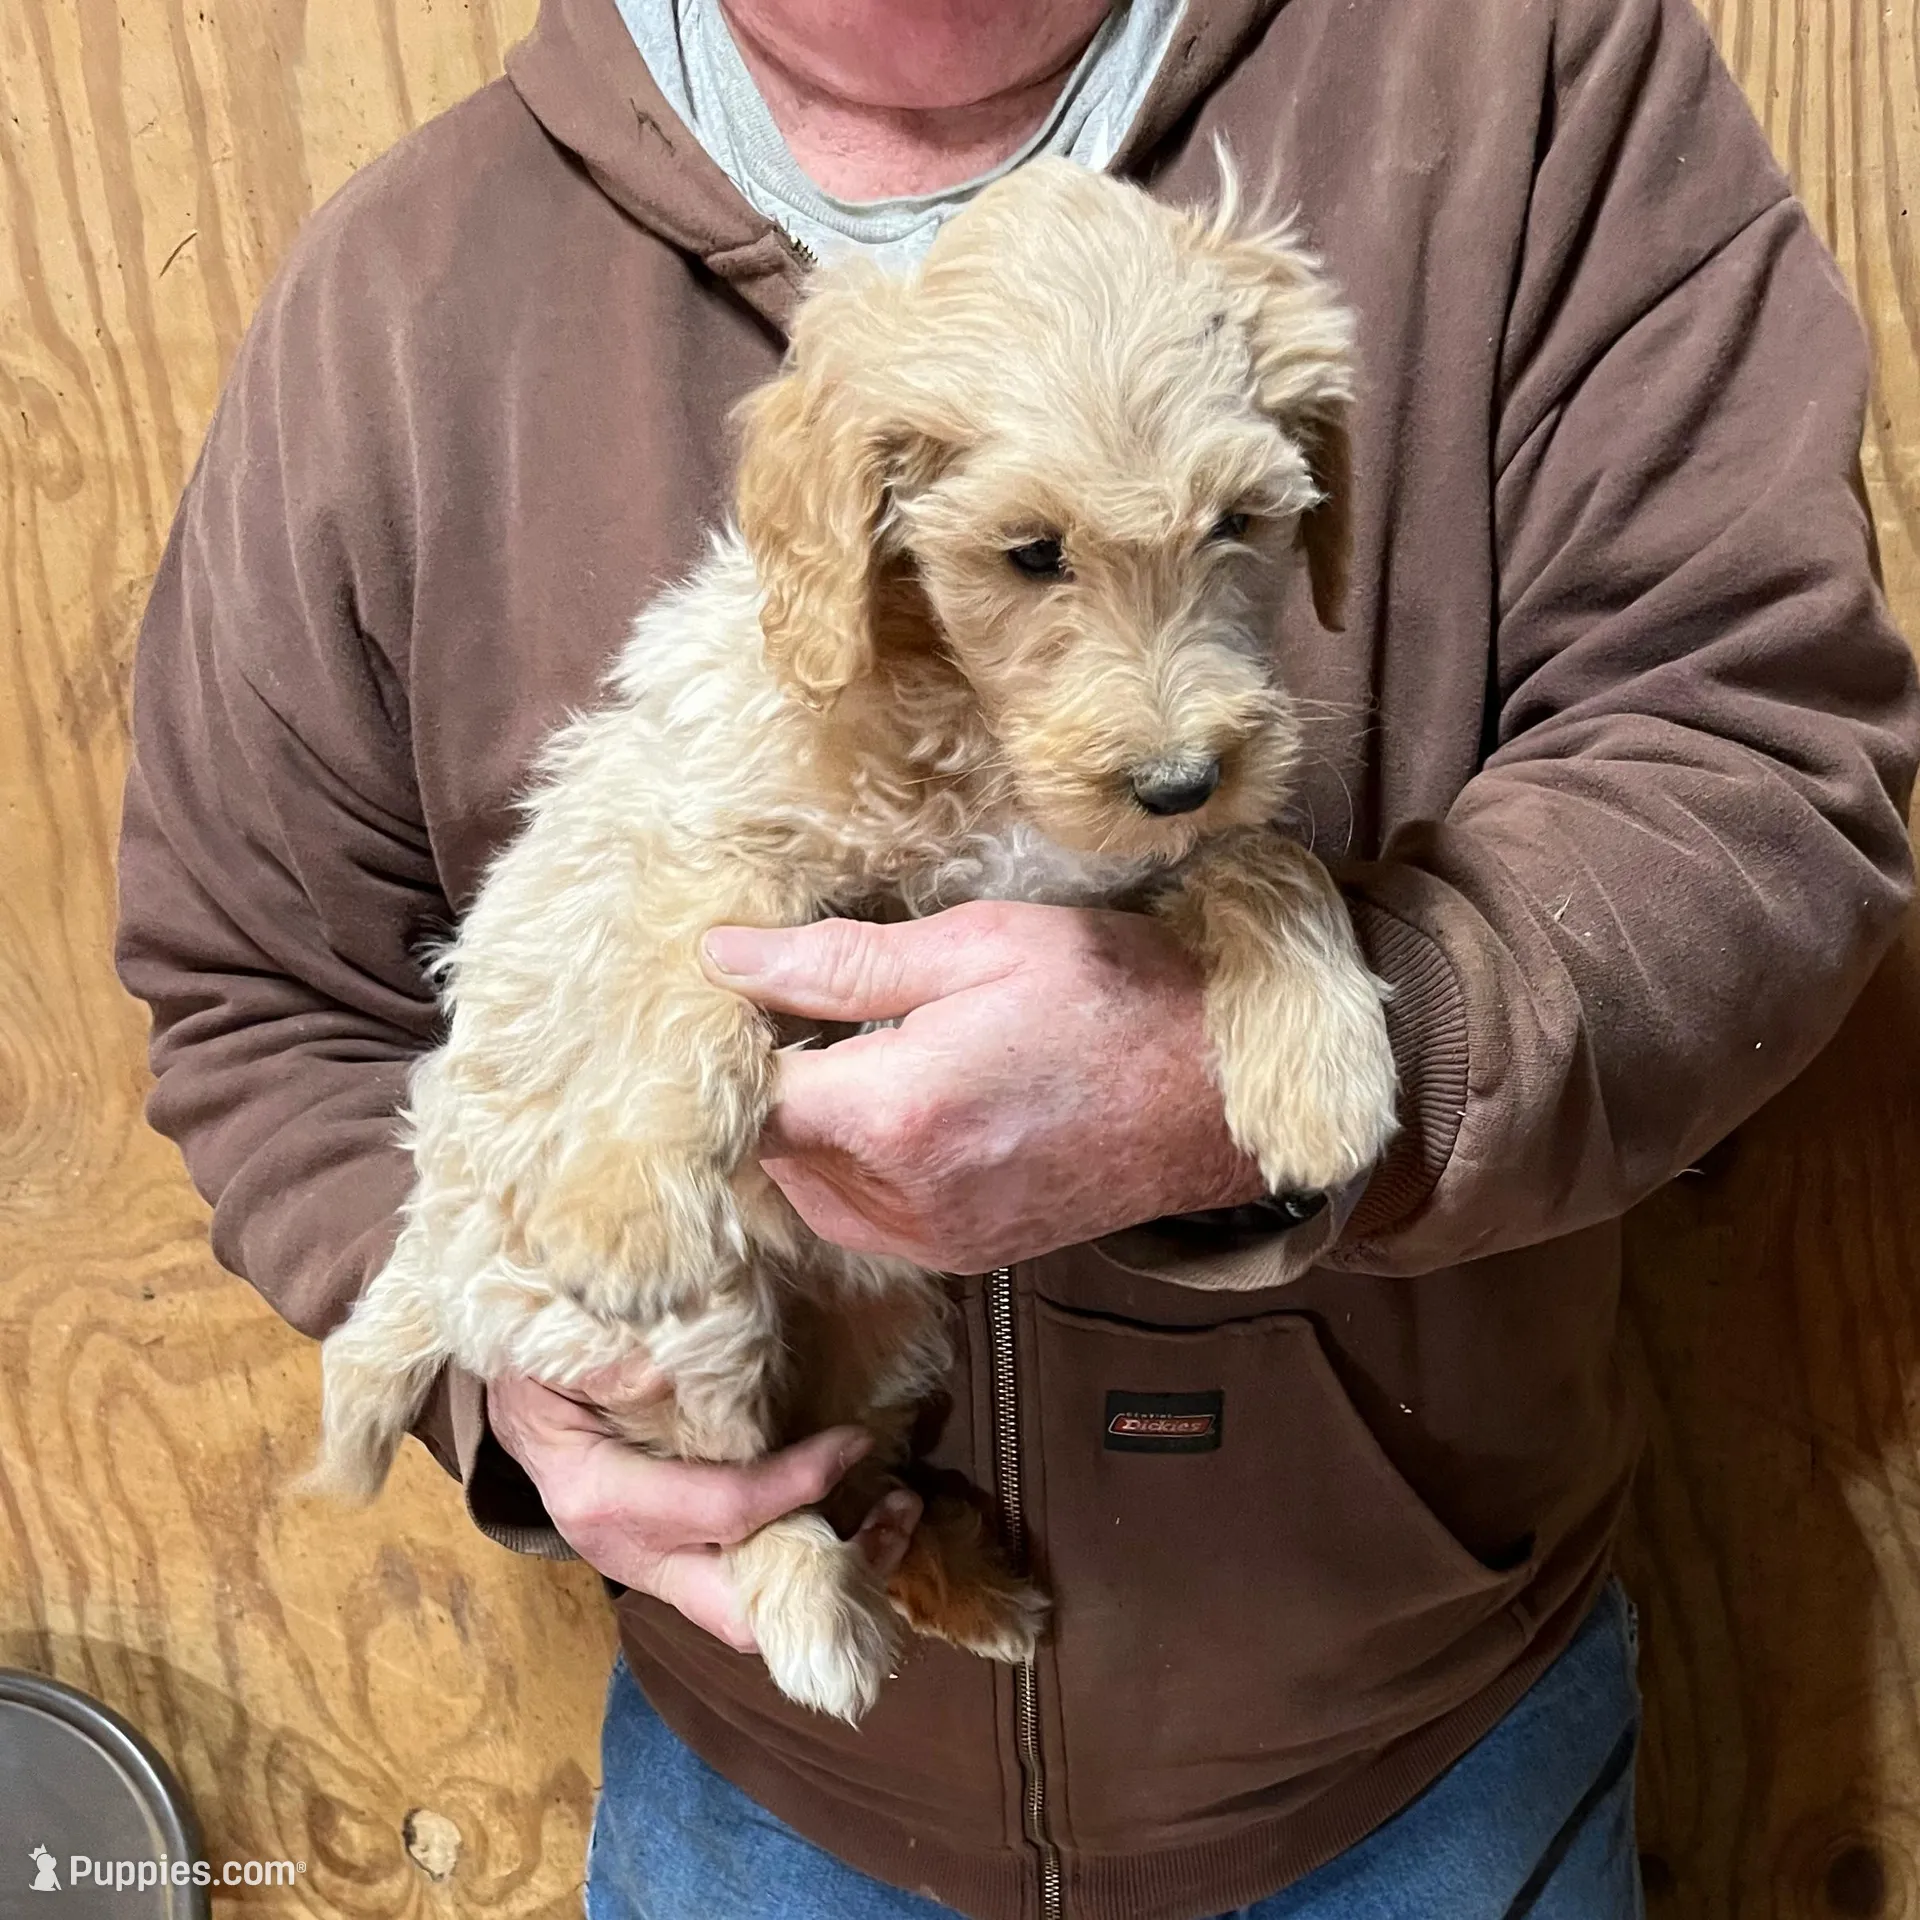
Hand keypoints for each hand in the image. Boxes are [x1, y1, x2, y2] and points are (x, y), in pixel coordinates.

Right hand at [488, 1360, 921, 1651]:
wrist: (513, 1408)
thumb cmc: (539, 1370)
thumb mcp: (563, 1351)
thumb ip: (618, 1361)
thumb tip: (680, 1372)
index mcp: (603, 1496)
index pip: (722, 1510)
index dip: (798, 1482)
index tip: (855, 1442)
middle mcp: (631, 1554)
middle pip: (742, 1612)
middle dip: (835, 1575)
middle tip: (899, 1515)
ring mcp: (653, 1571)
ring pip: (754, 1613)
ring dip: (838, 1575)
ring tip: (899, 1515)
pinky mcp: (675, 1567)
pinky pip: (750, 1587)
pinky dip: (811, 1563)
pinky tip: (858, 1517)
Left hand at [702, 901, 1265, 1271]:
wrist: (1224, 1094)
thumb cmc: (1113, 998)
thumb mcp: (978, 945)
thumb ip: (837, 961)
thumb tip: (722, 956)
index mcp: (896, 1113)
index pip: (745, 1097)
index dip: (728, 1046)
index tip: (738, 1000)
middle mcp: (903, 1197)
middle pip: (769, 1147)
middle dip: (771, 1083)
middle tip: (802, 1013)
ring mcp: (934, 1238)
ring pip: (808, 1188)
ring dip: (812, 1128)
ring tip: (858, 1056)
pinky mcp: (962, 1256)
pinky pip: (860, 1218)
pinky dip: (854, 1167)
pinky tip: (897, 1108)